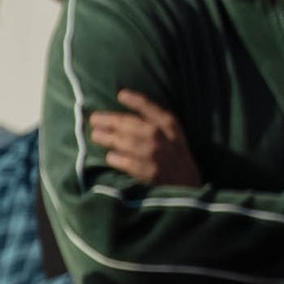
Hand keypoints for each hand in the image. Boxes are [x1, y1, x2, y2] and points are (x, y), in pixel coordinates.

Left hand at [86, 91, 201, 188]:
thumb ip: (157, 123)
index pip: (150, 107)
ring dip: (107, 137)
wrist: (189, 189)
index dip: (134, 100)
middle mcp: (162, 138)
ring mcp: (155, 156)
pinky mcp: (149, 173)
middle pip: (130, 124)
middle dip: (109, 119)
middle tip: (94, 119)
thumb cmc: (177, 160)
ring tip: (95, 135)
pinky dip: (116, 158)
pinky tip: (109, 156)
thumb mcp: (175, 137)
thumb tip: (128, 111)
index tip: (120, 94)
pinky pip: (127, 162)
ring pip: (125, 142)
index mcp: (170, 125)